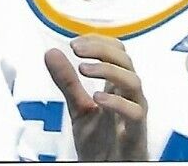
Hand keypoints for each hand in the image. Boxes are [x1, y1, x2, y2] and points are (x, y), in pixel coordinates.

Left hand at [44, 35, 147, 161]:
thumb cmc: (100, 145)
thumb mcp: (79, 109)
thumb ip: (67, 83)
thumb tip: (51, 52)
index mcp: (118, 87)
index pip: (117, 51)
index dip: (98, 41)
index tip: (75, 43)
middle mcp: (129, 96)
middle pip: (125, 60)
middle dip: (101, 49)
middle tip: (76, 50)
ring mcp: (135, 114)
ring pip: (133, 81)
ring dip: (108, 70)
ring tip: (83, 69)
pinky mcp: (136, 135)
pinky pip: (135, 113)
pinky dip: (117, 101)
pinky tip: (98, 97)